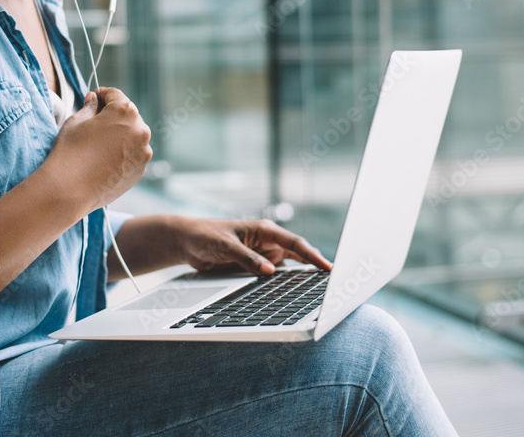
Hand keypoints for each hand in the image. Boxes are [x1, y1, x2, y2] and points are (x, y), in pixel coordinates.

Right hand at [45, 86, 151, 212]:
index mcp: (125, 111)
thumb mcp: (76, 121)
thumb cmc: (70, 152)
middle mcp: (141, 129)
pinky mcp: (141, 170)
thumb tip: (95, 99)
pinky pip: (133, 153)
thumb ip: (90, 106)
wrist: (69, 190)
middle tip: (93, 123)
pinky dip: (122, 152)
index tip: (93, 99)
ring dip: (119, 134)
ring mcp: (144, 152)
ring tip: (98, 145)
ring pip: (132, 135)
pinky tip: (103, 159)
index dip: (101, 94)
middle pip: (127, 114)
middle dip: (112, 115)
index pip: (114, 94)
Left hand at [173, 216, 331, 275]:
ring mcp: (265, 255)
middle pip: (299, 255)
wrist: (187, 242)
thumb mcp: (225, 246)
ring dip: (304, 276)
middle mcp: (268, 242)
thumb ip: (246, 258)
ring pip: (291, 267)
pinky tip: (298, 293)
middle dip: (316, 266)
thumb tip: (269, 271)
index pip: (295, 243)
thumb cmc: (205, 235)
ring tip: (323, 290)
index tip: (328, 267)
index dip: (313, 256)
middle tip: (335, 282)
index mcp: (264, 230)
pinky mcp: (258, 267)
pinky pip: (277, 276)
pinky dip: (287, 283)